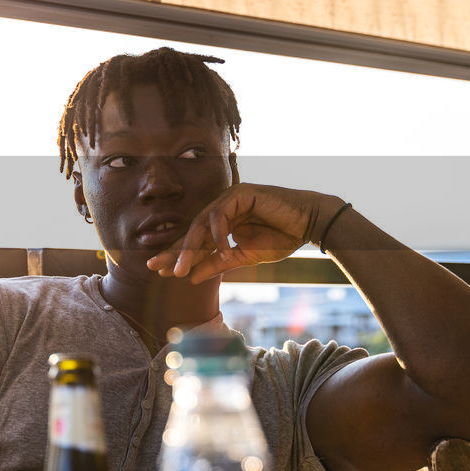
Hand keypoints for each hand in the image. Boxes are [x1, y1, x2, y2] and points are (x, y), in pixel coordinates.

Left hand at [146, 185, 341, 283]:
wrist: (310, 224)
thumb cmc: (282, 238)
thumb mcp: (245, 257)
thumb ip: (219, 264)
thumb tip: (191, 278)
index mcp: (222, 222)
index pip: (195, 240)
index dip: (177, 254)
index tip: (161, 271)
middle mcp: (222, 208)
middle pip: (192, 230)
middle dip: (175, 251)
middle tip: (158, 268)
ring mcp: (230, 198)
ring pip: (202, 223)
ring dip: (190, 247)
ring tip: (181, 269)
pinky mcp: (240, 192)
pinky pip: (221, 215)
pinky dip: (219, 235)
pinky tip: (222, 252)